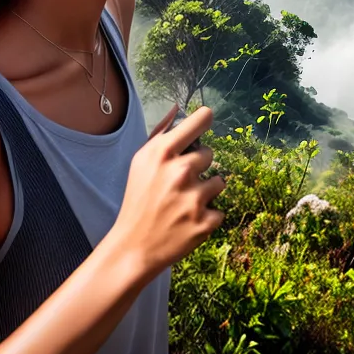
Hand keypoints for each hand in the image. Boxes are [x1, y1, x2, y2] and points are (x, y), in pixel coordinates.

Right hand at [111, 104, 225, 279]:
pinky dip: (208, 216)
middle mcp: (181, 170)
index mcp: (164, 152)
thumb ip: (161, 132)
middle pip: (210, 154)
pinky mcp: (206, 222)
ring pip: (219, 182)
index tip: (203, 124)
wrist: (134, 247)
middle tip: (179, 183)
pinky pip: (220, 209)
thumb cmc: (138, 199)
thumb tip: (179, 106)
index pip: (201, 118)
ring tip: (184, 203)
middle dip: (198, 167)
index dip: (204, 120)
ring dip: (206, 192)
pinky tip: (188, 221)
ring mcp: (195, 197)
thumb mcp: (141, 161)